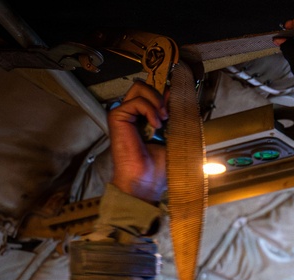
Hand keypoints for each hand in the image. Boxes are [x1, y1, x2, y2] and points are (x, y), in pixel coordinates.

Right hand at [108, 81, 167, 202]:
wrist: (147, 179)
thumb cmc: (159, 165)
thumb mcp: (173, 135)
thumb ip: (173, 116)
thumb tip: (174, 96)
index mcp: (145, 118)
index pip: (154, 94)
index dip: (166, 94)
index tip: (176, 105)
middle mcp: (133, 114)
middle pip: (143, 86)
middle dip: (160, 94)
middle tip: (167, 114)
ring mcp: (124, 114)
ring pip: (139, 87)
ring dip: (156, 99)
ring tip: (162, 118)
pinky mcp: (117, 116)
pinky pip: (136, 101)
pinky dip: (150, 109)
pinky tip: (156, 125)